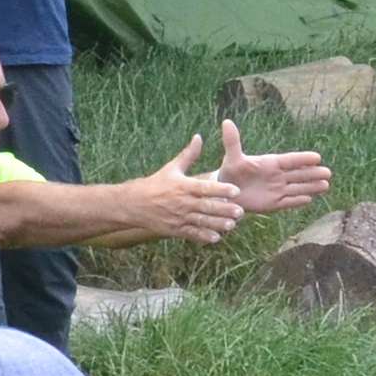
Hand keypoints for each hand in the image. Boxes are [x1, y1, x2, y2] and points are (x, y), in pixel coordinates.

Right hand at [128, 141, 248, 242]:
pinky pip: (191, 234)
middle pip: (206, 206)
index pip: (205, 187)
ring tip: (232, 225)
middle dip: (224, 209)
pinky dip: (203, 237)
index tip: (236, 190)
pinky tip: (216, 238)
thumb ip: (189, 154)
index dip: (221, 189)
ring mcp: (179, 217)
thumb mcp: (172, 168)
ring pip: (201, 221)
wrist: (135, 204)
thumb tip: (199, 137)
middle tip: (241, 211)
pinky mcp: (175, 229)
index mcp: (183, 186)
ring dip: (217, 224)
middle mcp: (182, 202)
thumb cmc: (156, 184)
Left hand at [205, 124, 328, 221]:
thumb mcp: (232, 157)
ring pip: (297, 188)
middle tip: (328, 173)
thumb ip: (232, 142)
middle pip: (299, 174)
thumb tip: (226, 122)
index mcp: (270, 163)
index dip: (303, 159)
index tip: (317, 157)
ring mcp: (277, 189)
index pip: (290, 160)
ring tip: (326, 185)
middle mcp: (277, 175)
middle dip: (313, 174)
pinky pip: (288, 201)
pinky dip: (298, 201)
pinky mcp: (274, 203)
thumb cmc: (230, 172)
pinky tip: (310, 199)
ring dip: (311, 187)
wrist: (227, 191)